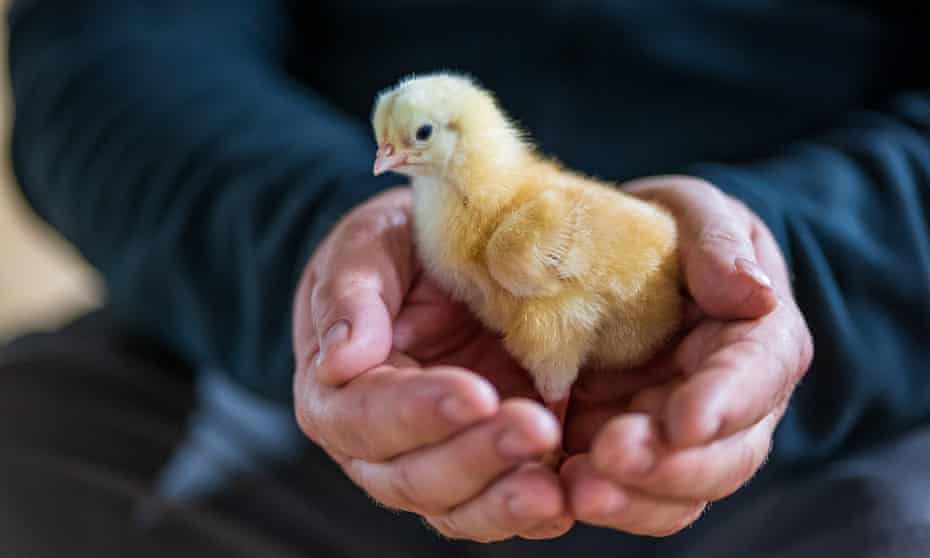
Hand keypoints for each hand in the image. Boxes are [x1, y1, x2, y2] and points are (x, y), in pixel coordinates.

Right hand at [292, 188, 572, 542]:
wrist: (454, 255)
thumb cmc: (401, 245)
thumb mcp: (368, 245)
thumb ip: (350, 296)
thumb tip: (339, 362)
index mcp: (336, 392)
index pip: (364, 419)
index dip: (417, 412)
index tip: (475, 394)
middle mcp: (379, 445)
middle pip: (413, 478)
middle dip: (475, 458)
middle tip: (534, 428)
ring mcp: (438, 460)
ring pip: (459, 508)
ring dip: (506, 502)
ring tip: (555, 490)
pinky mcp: (490, 465)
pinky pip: (504, 508)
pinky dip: (537, 512)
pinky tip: (570, 497)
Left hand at [560, 176, 812, 535]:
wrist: (609, 261)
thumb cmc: (660, 228)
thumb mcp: (688, 209)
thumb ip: (716, 240)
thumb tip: (755, 292)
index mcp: (756, 337)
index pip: (758, 374)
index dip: (726, 402)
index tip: (685, 420)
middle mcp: (729, 402)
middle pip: (727, 455)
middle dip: (672, 465)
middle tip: (611, 456)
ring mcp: (676, 436)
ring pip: (678, 492)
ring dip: (633, 497)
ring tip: (578, 488)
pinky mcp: (630, 456)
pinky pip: (627, 496)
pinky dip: (600, 499)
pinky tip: (558, 490)